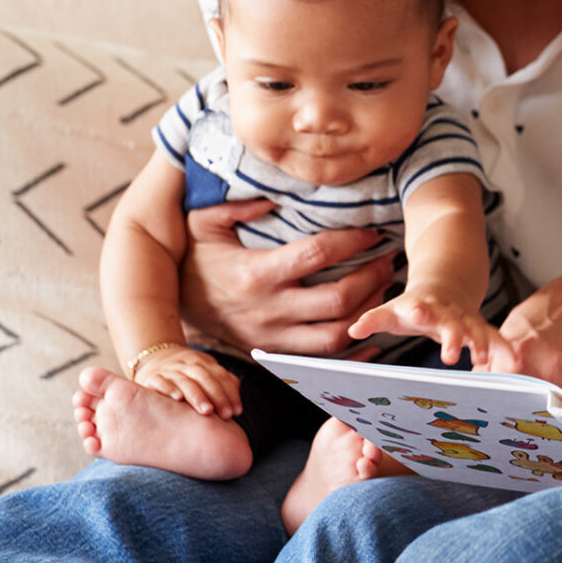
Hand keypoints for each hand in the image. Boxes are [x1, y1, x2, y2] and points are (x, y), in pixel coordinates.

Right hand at [132, 347, 242, 418]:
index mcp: (202, 362)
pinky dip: (169, 389)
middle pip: (204, 377)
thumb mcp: (204, 371)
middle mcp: (186, 364)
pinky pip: (160, 381)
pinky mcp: (151, 377)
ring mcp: (168, 370)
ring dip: (197, 396)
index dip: (230, 393)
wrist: (152, 358)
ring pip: (184, 380)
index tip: (237, 411)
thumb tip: (237, 397)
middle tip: (226, 415)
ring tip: (207, 411)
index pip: (220, 375)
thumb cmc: (185, 373)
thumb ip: (221, 382)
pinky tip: (178, 398)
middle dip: (217, 396)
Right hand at [178, 204, 395, 357]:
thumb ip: (234, 206)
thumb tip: (272, 200)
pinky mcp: (277, 355)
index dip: (350, 242)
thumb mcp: (202, 224)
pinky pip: (323, 361)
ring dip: (367, 313)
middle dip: (371, 278)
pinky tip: (372, 335)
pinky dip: (353, 353)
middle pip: (336, 300)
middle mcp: (269, 310)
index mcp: (256, 273)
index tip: (371, 231)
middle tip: (389, 260)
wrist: (172, 307)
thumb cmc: (194, 261)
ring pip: (335, 336)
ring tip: (383, 289)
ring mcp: (274, 338)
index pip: (316, 255)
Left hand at [347, 287, 516, 371]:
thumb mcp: (392, 310)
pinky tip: (515, 365)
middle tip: (450, 355)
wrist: (446, 283)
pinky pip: (495, 338)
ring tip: (483, 359)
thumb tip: (351, 331)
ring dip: (482, 343)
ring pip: (477, 329)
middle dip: (453, 337)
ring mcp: (466, 319)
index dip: (417, 309)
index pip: (419, 307)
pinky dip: (505, 350)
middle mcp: (447, 312)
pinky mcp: (480, 327)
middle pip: (451, 323)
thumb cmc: (413, 304)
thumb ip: (373, 320)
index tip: (416, 310)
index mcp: (423, 306)